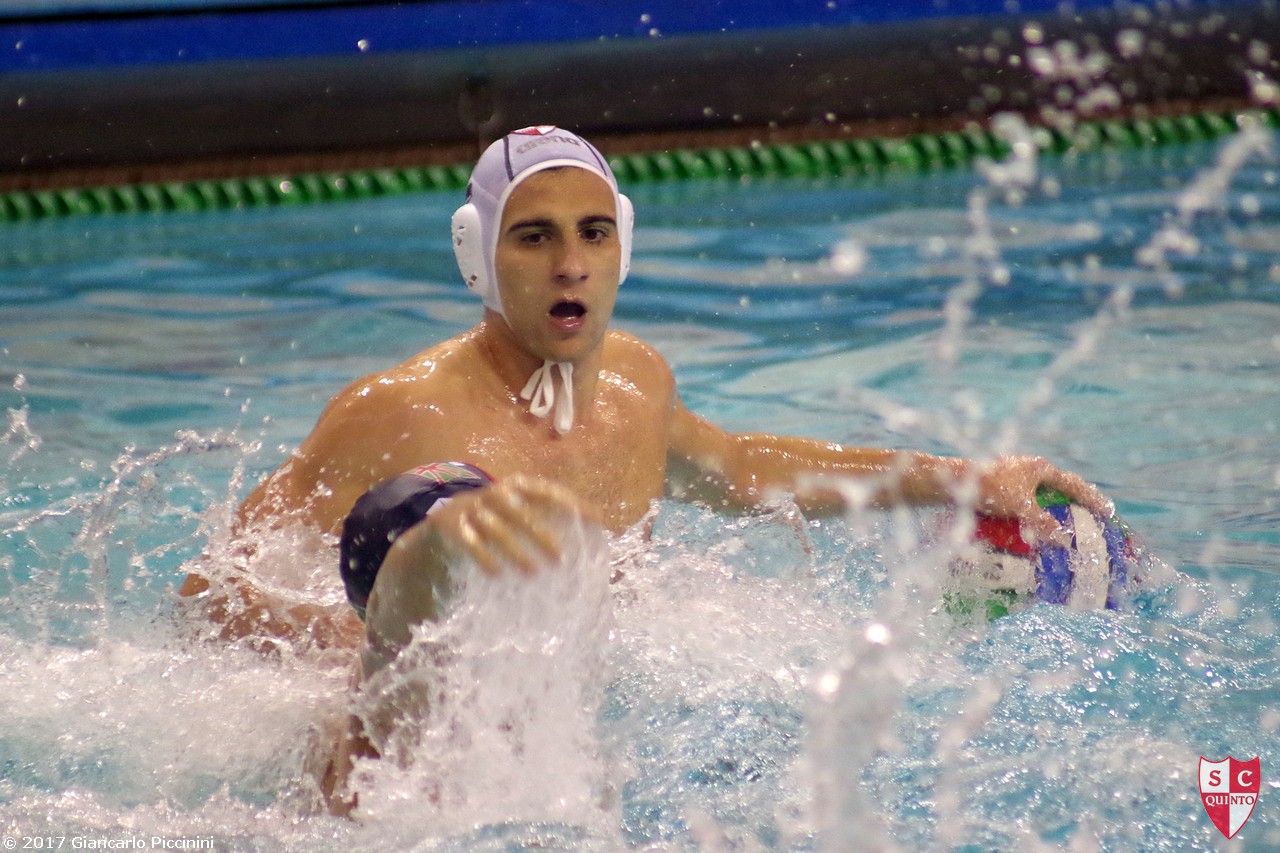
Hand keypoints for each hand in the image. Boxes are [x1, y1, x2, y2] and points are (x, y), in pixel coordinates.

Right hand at [426, 475, 597, 575]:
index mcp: (517, 485)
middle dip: (541, 535)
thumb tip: (598, 522)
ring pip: (497, 530)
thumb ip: (550, 511)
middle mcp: (495, 493)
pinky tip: (498, 574)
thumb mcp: (520, 505)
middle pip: (521, 513)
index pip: (547, 492)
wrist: (445, 512)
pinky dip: (484, 557)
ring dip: (515, 551)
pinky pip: (470, 542)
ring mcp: (472, 508)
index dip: (571, 504)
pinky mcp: (453, 524)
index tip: (594, 521)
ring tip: (534, 572)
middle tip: (561, 559)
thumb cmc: (498, 513)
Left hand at [975, 455, 1113, 545]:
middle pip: (1059, 487)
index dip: (1092, 499)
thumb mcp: (1022, 507)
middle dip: (1075, 503)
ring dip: (1053, 509)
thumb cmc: (990, 489)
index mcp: (1040, 468)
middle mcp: (1029, 469)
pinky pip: (1026, 500)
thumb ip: (1044, 523)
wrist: (952, 482)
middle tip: (1091, 519)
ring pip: (1041, 494)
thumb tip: (1066, 541)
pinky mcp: (1001, 485)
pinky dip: (1034, 512)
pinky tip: (1034, 526)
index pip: (1074, 484)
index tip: (1108, 512)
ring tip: (1066, 525)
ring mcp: (1014, 476)